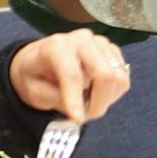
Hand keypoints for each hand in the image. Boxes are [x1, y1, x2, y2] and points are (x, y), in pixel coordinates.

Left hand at [7, 28, 130, 122]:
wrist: (39, 58)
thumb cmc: (34, 75)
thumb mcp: (33, 91)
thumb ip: (54, 99)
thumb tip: (80, 110)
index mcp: (56, 46)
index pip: (72, 75)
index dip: (76, 99)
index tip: (77, 118)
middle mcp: (81, 39)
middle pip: (104, 75)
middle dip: (97, 102)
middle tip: (83, 115)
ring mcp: (100, 43)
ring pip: (118, 78)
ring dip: (105, 99)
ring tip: (87, 102)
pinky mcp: (112, 50)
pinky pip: (123, 78)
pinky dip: (112, 92)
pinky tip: (95, 92)